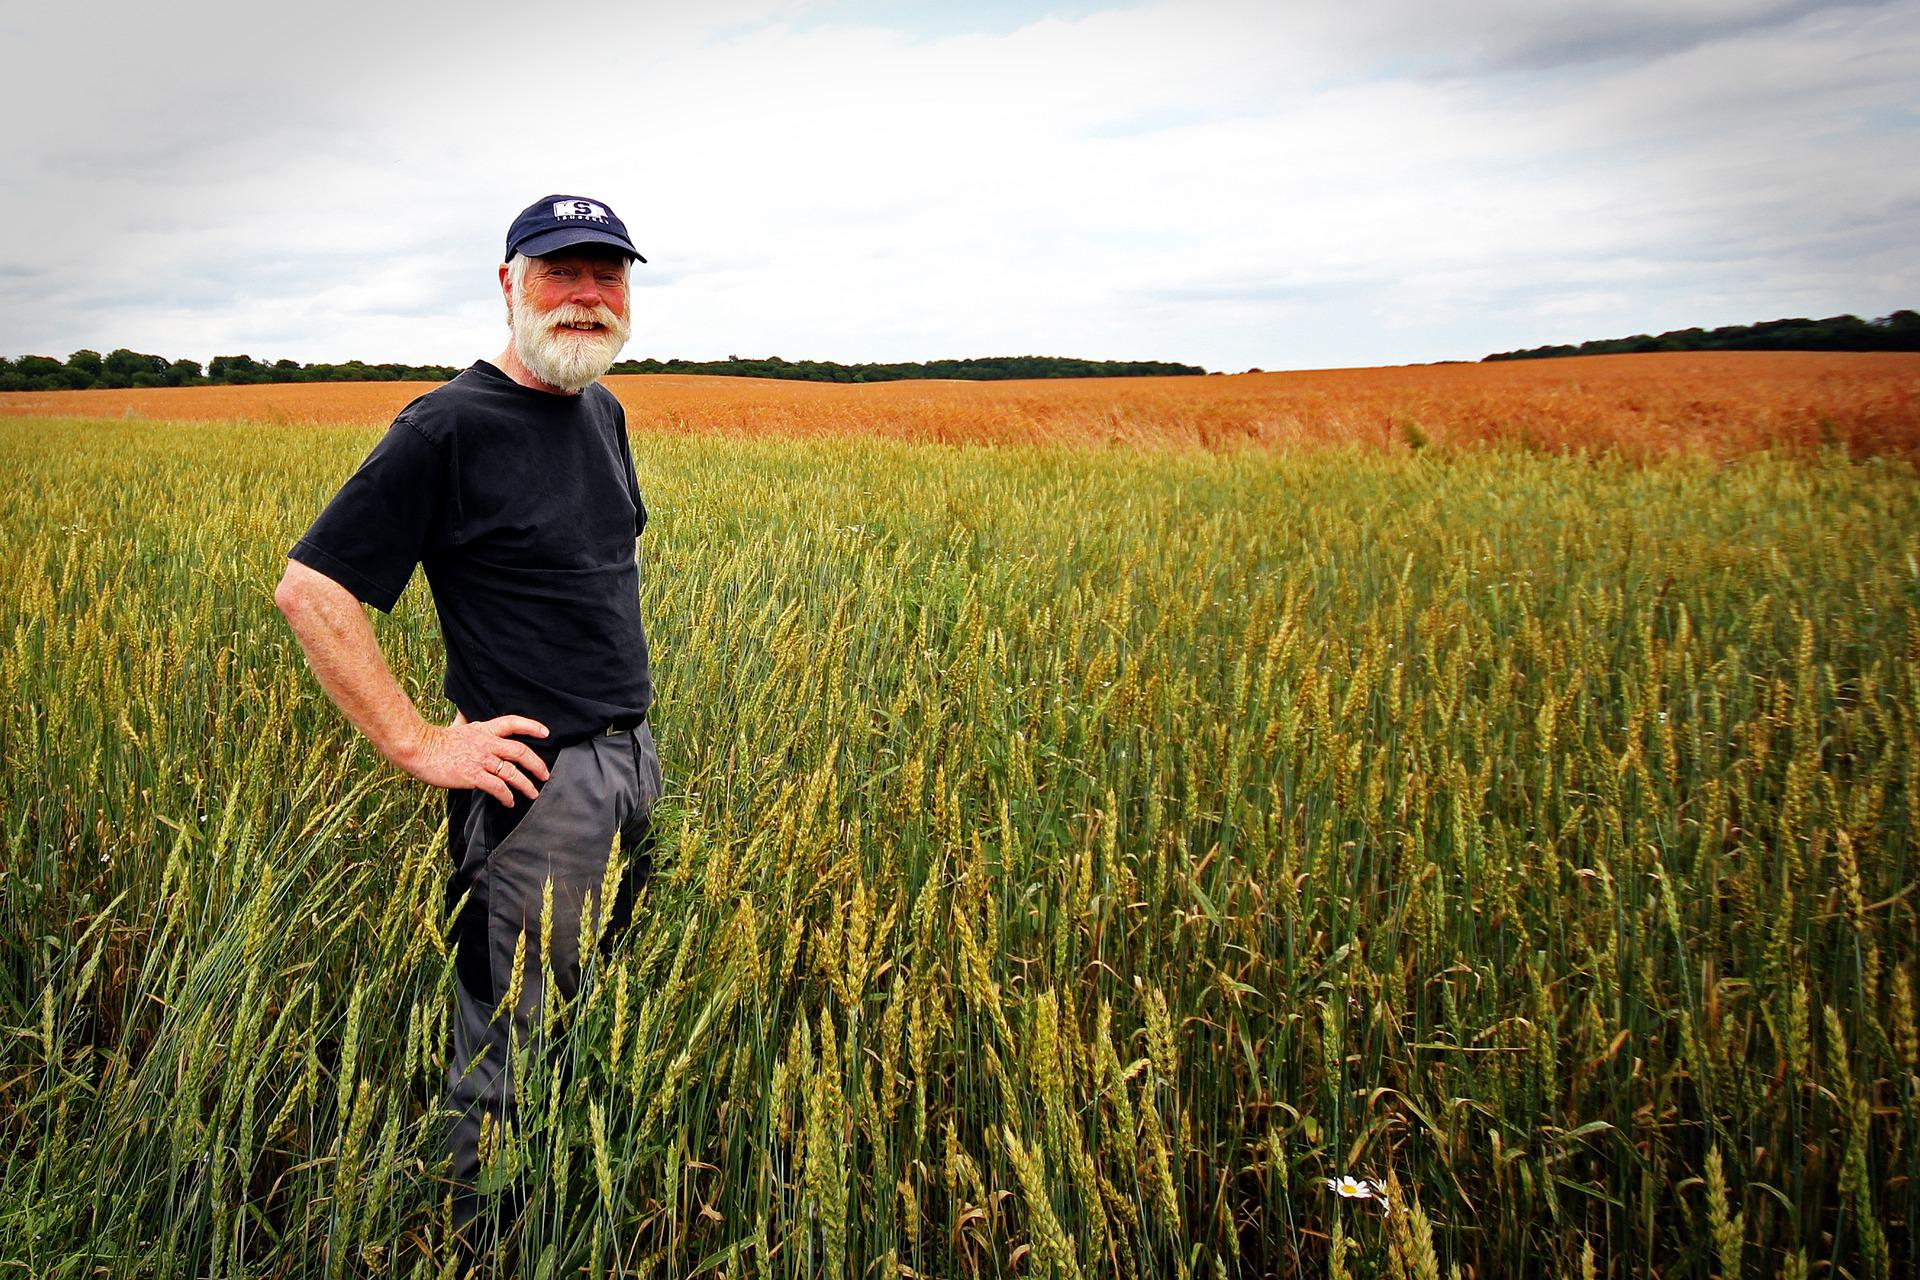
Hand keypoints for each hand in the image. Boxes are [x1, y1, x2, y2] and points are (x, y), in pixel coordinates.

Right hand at [402, 710, 550, 805]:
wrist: (418, 749)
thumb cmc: (434, 741)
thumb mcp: (457, 726)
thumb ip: (467, 725)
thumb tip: (464, 716)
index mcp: (483, 730)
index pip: (513, 723)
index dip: (532, 726)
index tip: (546, 732)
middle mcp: (486, 743)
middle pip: (520, 752)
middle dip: (537, 765)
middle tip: (545, 775)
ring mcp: (481, 760)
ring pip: (512, 772)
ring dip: (526, 785)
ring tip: (533, 793)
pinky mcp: (473, 775)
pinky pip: (497, 788)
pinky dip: (507, 796)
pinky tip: (509, 802)